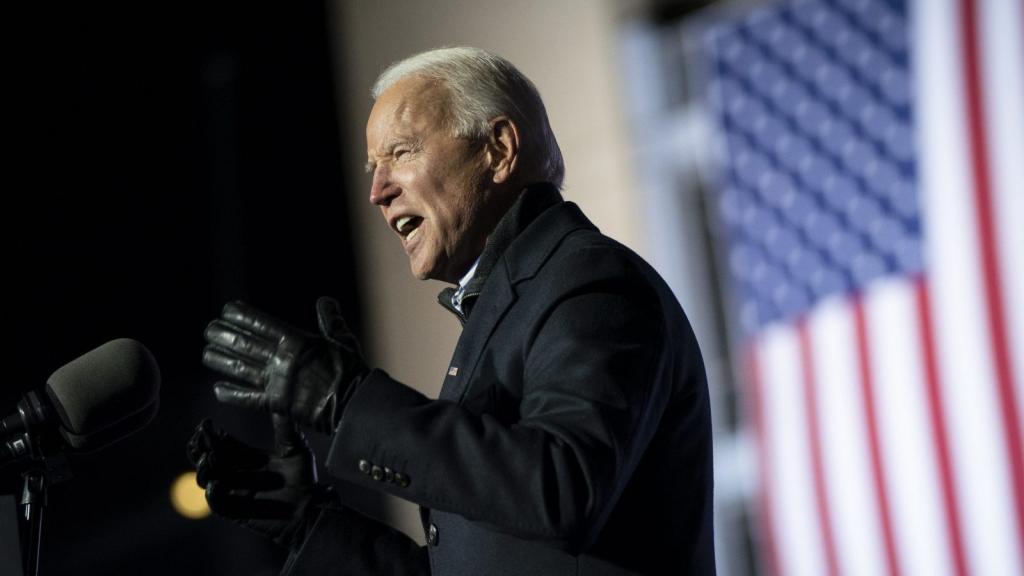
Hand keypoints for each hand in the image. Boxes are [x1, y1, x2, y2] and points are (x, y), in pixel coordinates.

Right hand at [186, 416, 325, 548]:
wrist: (311, 506)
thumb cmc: (304, 477)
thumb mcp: (295, 448)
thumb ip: (285, 427)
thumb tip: (281, 398)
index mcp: (248, 457)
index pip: (223, 444)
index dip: (212, 435)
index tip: (206, 423)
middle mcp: (238, 473)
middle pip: (209, 459)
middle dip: (201, 448)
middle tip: (200, 437)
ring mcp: (235, 492)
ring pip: (207, 479)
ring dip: (204, 468)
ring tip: (210, 458)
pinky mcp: (237, 512)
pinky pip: (218, 504)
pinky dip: (213, 494)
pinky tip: (216, 484)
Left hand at [202, 297, 368, 432]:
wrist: (354, 404)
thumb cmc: (351, 371)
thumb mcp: (342, 340)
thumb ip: (330, 320)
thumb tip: (325, 301)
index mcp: (297, 342)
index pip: (263, 325)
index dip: (243, 316)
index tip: (227, 309)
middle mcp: (282, 360)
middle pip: (246, 345)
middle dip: (225, 335)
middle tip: (209, 329)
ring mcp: (277, 383)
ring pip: (241, 369)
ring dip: (222, 360)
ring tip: (207, 353)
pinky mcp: (277, 404)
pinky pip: (249, 398)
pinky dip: (232, 394)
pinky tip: (218, 389)